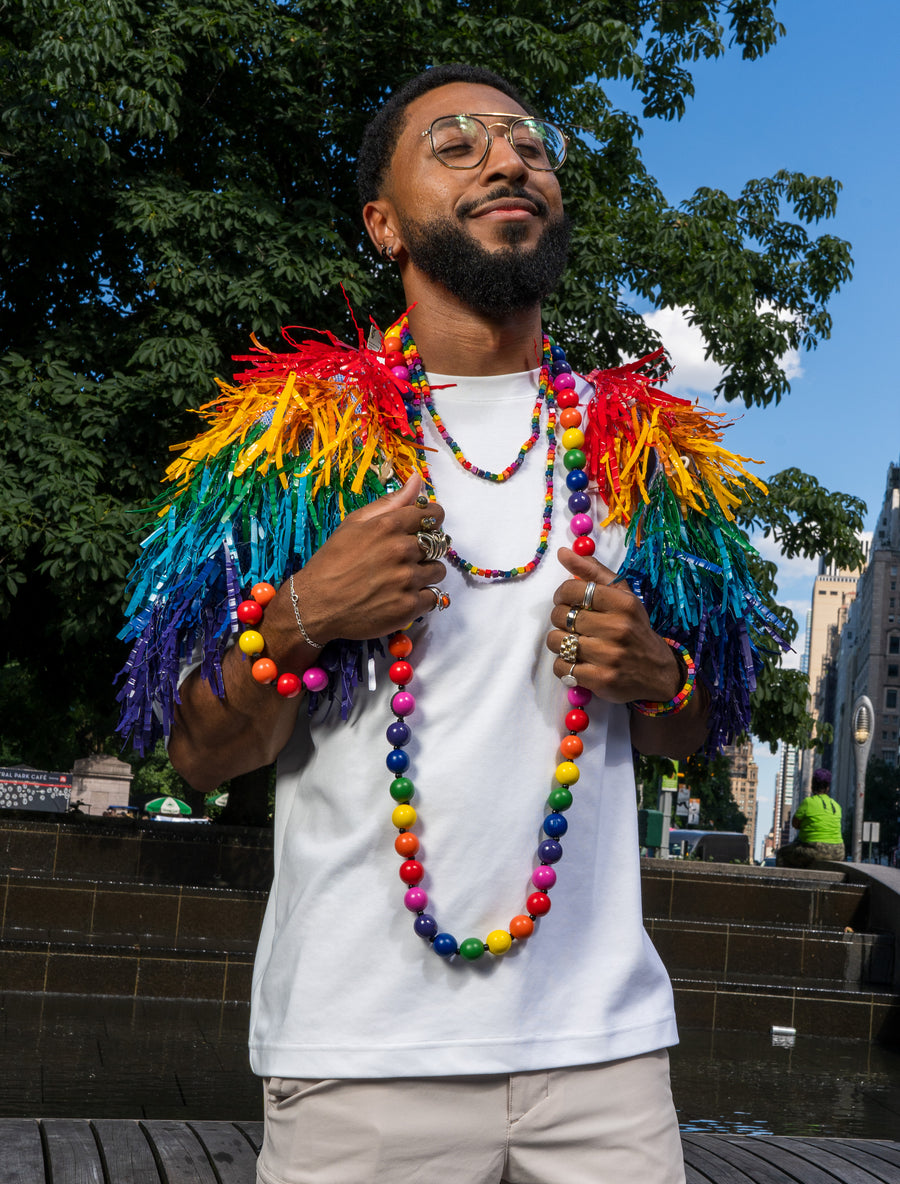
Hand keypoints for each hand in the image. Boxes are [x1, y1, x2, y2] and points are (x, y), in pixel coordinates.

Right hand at [267, 475, 448, 658]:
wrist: (315, 605)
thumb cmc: (332, 562)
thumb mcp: (354, 523)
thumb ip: (390, 502)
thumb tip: (418, 480)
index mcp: (388, 526)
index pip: (433, 515)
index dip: (432, 521)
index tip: (426, 528)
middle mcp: (401, 551)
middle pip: (438, 544)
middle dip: (426, 549)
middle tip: (405, 558)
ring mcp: (406, 580)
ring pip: (438, 570)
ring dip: (426, 573)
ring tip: (403, 578)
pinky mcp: (408, 607)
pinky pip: (433, 597)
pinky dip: (422, 597)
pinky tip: (403, 596)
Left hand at [546, 548, 682, 703]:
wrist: (658, 673)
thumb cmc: (634, 628)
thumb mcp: (622, 596)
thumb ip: (592, 572)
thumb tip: (563, 552)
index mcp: (623, 603)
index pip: (573, 590)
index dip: (561, 594)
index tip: (566, 601)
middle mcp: (617, 628)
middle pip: (560, 616)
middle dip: (560, 619)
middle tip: (572, 624)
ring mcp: (609, 656)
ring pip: (556, 642)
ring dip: (559, 643)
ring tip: (574, 643)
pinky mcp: (601, 679)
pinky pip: (561, 667)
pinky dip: (563, 665)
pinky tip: (577, 661)